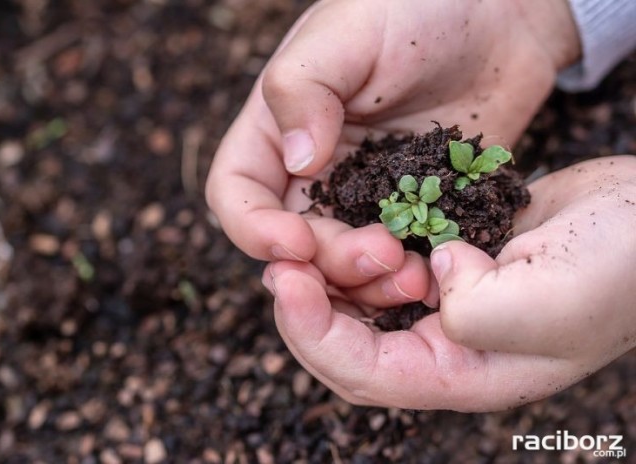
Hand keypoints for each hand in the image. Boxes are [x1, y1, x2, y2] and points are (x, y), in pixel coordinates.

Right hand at [207, 0, 579, 307]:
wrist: (500, 14)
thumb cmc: (416, 6)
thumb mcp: (348, 32)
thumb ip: (304, 89)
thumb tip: (296, 163)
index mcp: (278, 130)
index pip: (237, 194)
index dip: (254, 230)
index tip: (296, 243)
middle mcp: (315, 171)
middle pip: (295, 243)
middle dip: (328, 262)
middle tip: (380, 255)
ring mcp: (366, 195)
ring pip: (345, 263)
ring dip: (369, 282)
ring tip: (413, 274)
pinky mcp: (415, 209)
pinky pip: (401, 256)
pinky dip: (410, 275)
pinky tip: (437, 273)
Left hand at [263, 156, 635, 410]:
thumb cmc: (617, 269)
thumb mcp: (546, 303)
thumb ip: (474, 309)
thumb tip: (432, 275)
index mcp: (464, 374)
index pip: (364, 372)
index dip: (314, 333)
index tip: (285, 281)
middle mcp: (448, 348)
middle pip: (349, 345)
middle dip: (307, 309)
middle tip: (278, 262)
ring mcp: (447, 305)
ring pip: (362, 307)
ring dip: (330, 279)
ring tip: (304, 244)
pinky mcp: (450, 264)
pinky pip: (387, 268)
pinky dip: (360, 252)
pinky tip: (347, 227)